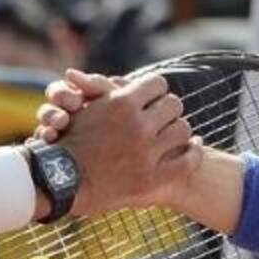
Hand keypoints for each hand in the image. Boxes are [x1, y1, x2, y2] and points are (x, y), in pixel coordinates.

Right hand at [41, 70, 201, 216]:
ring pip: (183, 129)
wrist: (62, 183)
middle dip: (168, 109)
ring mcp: (147, 153)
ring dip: (178, 129)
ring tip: (173, 132)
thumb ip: (99, 86)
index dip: (155, 89)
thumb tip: (106, 74)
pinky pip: (189, 160)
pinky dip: (195, 151)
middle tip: (164, 116)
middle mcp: (138, 126)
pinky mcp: (153, 179)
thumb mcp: (83, 108)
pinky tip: (194, 146)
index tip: (153, 97)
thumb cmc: (70, 142)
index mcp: (121, 103)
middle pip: (173, 104)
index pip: (157, 83)